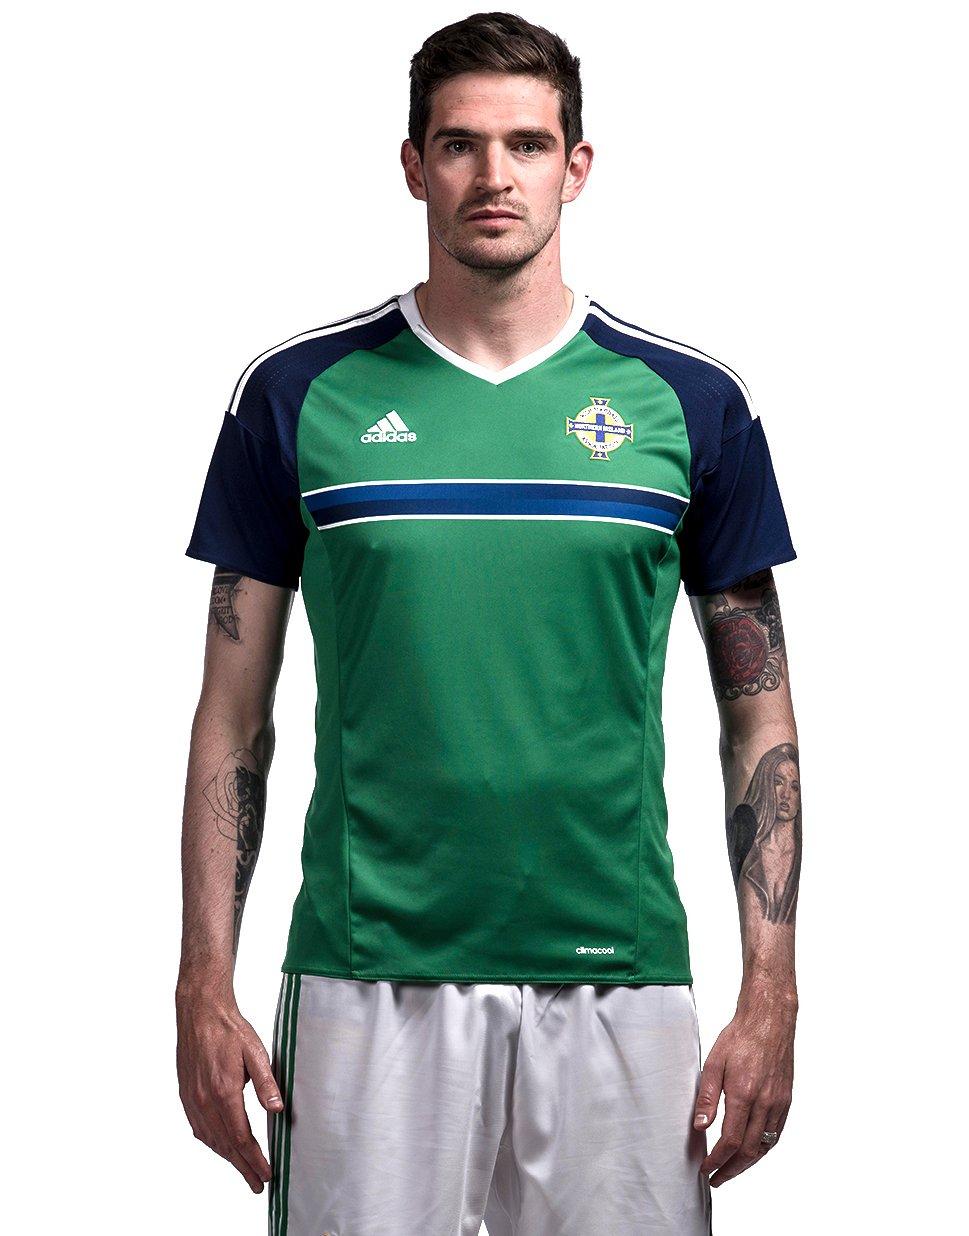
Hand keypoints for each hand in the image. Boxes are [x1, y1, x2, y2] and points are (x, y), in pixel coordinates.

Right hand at [176, 985, 283, 1192]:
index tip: (268, 1174)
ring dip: (227, 1158)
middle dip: (243, 1167)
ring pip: (211, 1139)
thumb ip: (266, 1083)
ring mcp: (193, 1099)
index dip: (255, 1159)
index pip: (242, 1137)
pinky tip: (221, 1146)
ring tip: (243, 1170)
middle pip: (226, 1145)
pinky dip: (213, 1143)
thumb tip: (278, 1109)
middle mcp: (205, 1100)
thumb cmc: (230, 1030)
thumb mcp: (255, 1052)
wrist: (200, 1012)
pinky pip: (199, 1128)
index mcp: (224, 1092)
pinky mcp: (187, 1094)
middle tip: (258, 1185)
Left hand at [692, 981, 795, 1187]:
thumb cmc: (740, 1037)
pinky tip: (752, 1152)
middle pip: (749, 1151)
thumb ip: (707, 1097)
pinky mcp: (786, 1100)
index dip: (717, 1160)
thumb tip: (700, 1127)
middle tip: (716, 1179)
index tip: (706, 1169)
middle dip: (731, 1169)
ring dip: (748, 1164)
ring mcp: (778, 1103)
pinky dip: (763, 1149)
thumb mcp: (714, 1063)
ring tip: (731, 1170)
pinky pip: (776, 1134)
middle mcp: (765, 1103)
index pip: (730, 1140)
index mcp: (744, 1093)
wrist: (769, 1020)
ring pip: (765, 1146)